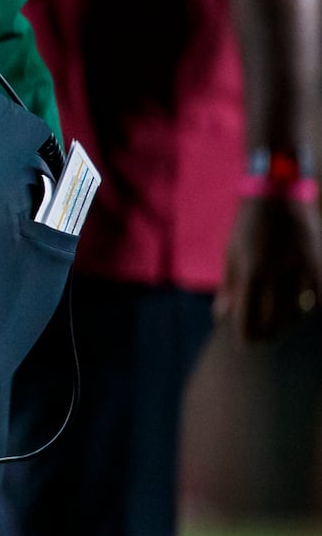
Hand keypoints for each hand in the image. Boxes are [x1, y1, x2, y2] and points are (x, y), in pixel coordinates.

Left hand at [214, 196, 321, 341]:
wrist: (278, 193)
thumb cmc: (248, 226)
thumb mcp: (231, 254)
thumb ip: (228, 287)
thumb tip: (222, 317)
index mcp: (251, 272)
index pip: (248, 319)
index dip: (246, 337)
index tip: (246, 342)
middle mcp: (278, 273)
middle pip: (275, 322)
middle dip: (268, 336)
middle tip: (263, 339)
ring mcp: (302, 268)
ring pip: (299, 312)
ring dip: (288, 323)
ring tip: (280, 324)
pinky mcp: (319, 262)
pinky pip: (318, 296)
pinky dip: (310, 305)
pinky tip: (302, 307)